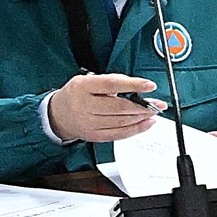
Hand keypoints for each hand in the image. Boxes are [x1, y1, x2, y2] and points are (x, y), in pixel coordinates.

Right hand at [45, 72, 159, 143]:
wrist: (58, 115)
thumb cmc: (77, 95)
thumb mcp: (88, 81)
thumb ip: (110, 82)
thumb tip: (136, 86)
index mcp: (83, 87)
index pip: (112, 84)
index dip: (133, 85)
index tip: (150, 85)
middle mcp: (85, 105)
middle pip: (120, 107)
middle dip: (143, 106)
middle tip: (158, 103)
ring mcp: (90, 123)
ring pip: (122, 121)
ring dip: (143, 117)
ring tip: (154, 112)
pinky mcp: (96, 136)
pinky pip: (120, 134)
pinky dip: (137, 129)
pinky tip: (147, 123)